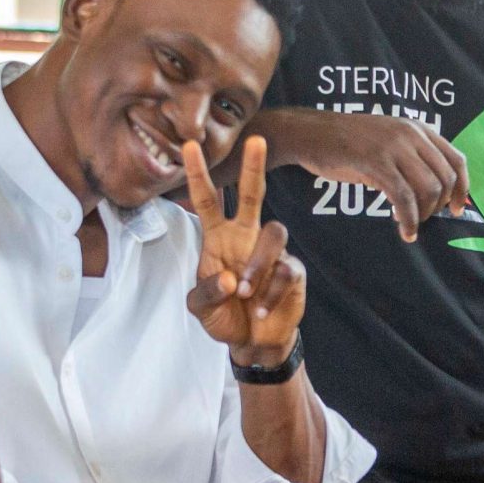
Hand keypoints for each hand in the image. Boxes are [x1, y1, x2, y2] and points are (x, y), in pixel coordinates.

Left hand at [184, 135, 305, 361]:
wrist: (254, 342)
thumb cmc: (224, 317)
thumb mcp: (201, 309)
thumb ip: (207, 292)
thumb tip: (231, 278)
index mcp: (218, 238)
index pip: (207, 200)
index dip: (198, 174)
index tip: (190, 146)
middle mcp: (245, 237)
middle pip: (252, 194)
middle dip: (254, 168)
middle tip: (256, 140)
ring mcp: (272, 252)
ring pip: (273, 233)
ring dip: (258, 265)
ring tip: (246, 295)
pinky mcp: (293, 269)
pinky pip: (285, 270)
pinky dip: (271, 294)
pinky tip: (262, 311)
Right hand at [257, 107, 468, 242]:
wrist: (312, 134)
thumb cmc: (349, 143)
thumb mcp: (389, 141)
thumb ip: (412, 158)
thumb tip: (435, 191)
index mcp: (418, 128)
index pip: (456, 160)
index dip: (462, 189)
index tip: (455, 210)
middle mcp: (411, 134)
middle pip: (445, 178)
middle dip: (439, 206)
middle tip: (424, 219)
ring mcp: (394, 147)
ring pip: (428, 189)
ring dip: (423, 214)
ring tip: (409, 223)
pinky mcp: (376, 163)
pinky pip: (404, 198)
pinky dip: (409, 220)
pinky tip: (404, 231)